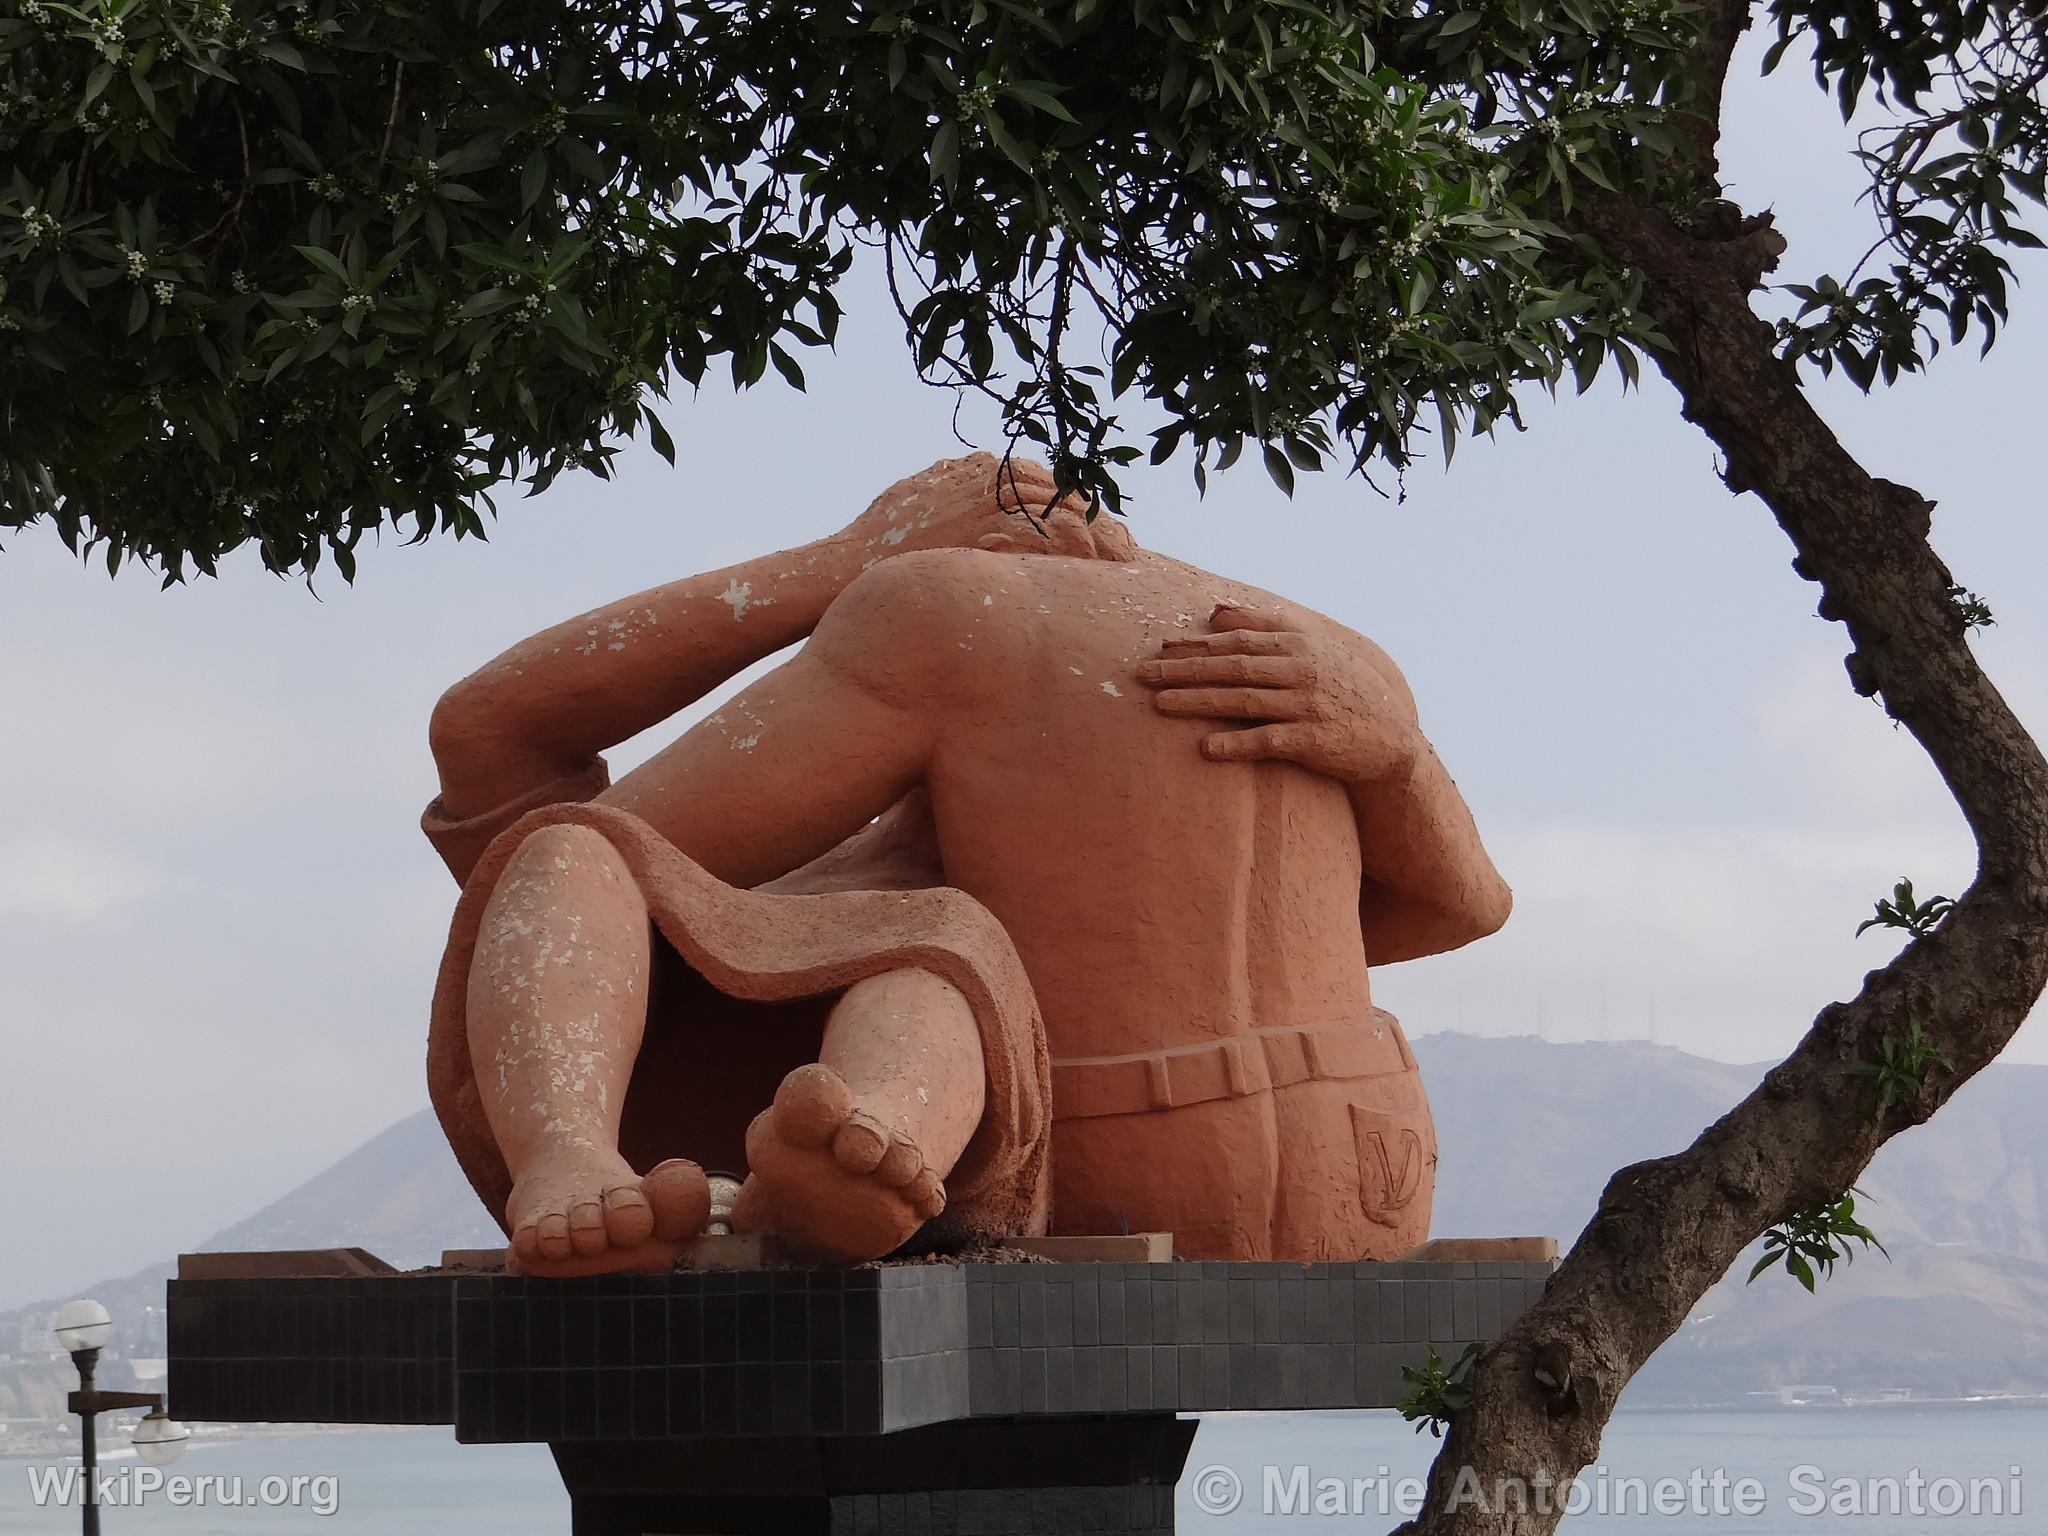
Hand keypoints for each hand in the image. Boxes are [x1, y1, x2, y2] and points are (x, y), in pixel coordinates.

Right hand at [840, 453, 1133, 564]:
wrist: (842, 568)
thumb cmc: (874, 544)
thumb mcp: (913, 497)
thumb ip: (947, 484)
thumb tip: (969, 472)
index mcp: (978, 468)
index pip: (1046, 481)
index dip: (1080, 508)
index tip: (1105, 534)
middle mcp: (986, 474)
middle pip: (1064, 491)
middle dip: (1101, 521)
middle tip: (1129, 551)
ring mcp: (987, 495)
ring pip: (1063, 508)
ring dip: (1098, 535)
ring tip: (1123, 562)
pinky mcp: (986, 522)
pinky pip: (1047, 532)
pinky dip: (1076, 548)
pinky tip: (1094, 568)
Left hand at [1134, 604, 1419, 782]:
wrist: (1390, 737)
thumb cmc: (1341, 690)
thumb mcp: (1311, 648)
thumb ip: (1264, 627)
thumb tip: (1216, 611)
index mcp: (1298, 644)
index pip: (1237, 641)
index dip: (1196, 644)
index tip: (1160, 646)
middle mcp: (1301, 669)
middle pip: (1232, 666)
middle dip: (1184, 669)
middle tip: (1143, 674)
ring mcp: (1307, 705)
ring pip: (1242, 701)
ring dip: (1198, 701)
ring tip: (1159, 705)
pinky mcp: (1313, 740)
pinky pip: (1267, 741)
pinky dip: (1236, 744)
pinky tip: (1206, 748)